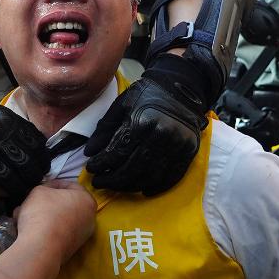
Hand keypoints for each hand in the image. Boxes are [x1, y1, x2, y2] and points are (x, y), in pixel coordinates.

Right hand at [13, 179, 94, 264]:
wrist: (40, 248)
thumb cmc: (43, 213)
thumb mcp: (39, 190)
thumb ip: (45, 188)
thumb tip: (46, 193)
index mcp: (87, 200)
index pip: (70, 185)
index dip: (53, 183)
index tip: (40, 186)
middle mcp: (89, 219)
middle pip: (64, 204)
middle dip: (46, 202)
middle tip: (31, 201)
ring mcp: (81, 236)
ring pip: (58, 219)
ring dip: (41, 216)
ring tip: (23, 215)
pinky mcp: (70, 249)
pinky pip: (56, 233)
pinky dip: (44, 230)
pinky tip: (27, 229)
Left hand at [85, 71, 207, 195]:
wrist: (181, 88)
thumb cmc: (146, 95)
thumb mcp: (121, 105)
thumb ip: (104, 129)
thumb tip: (89, 152)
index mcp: (141, 122)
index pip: (117, 153)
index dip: (101, 164)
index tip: (91, 169)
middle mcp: (160, 136)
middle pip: (132, 169)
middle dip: (113, 180)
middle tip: (99, 183)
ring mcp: (177, 145)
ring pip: (150, 176)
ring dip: (131, 186)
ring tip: (117, 187)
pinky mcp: (189, 151)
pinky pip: (172, 176)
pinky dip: (157, 186)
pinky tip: (143, 190)